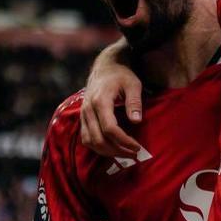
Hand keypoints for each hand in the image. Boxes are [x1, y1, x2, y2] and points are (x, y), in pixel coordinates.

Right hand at [79, 43, 144, 157]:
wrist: (105, 67)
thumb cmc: (122, 75)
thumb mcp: (133, 84)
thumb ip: (134, 102)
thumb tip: (136, 121)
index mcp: (100, 101)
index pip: (109, 129)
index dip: (124, 141)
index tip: (137, 147)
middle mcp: (88, 109)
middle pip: (98, 139)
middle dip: (117, 150)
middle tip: (133, 153)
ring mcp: (83, 114)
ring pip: (90, 142)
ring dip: (107, 152)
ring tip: (124, 154)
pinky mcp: (83, 118)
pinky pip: (86, 138)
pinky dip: (98, 147)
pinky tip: (113, 148)